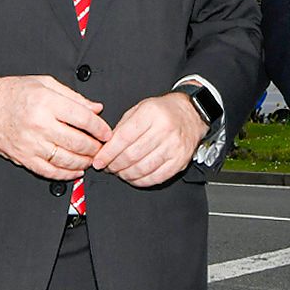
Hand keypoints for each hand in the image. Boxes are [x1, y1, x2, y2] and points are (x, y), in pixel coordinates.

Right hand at [0, 73, 110, 179]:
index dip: (99, 127)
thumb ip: (73, 97)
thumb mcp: (45, 84)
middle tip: (102, 148)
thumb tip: (96, 108)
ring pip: (66, 159)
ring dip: (84, 162)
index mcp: (46, 102)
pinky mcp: (23, 157)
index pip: (82, 118)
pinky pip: (49, 171)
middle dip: (95, 147)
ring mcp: (30, 143)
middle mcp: (38, 124)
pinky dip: (66, 174)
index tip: (107, 132)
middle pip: (77, 141)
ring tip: (91, 159)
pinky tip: (75, 171)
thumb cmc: (13, 92)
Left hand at [92, 92, 206, 186]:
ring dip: (126, 174)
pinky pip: (156, 177)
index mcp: (151, 113)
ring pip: (143, 168)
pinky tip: (133, 177)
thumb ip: (122, 127)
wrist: (190, 113)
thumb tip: (105, 148)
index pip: (123, 137)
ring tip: (119, 172)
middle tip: (108, 167)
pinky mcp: (180, 161)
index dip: (108, 152)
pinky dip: (141, 181)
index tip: (98, 160)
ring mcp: (174, 147)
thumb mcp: (140, 109)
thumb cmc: (163, 111)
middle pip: (132, 155)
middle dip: (115, 165)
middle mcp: (164, 129)